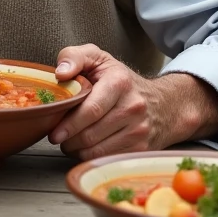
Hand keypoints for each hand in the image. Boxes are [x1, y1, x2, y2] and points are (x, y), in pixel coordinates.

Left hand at [48, 44, 217, 159]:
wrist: (163, 103)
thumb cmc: (121, 80)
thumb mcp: (97, 58)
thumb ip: (73, 57)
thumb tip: (60, 74)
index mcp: (119, 82)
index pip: (91, 109)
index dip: (69, 124)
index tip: (54, 132)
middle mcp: (133, 107)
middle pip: (91, 134)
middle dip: (68, 139)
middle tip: (58, 136)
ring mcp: (139, 130)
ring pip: (96, 151)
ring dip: (76, 150)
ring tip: (70, 141)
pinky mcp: (140, 148)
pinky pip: (106, 159)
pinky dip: (90, 156)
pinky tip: (86, 146)